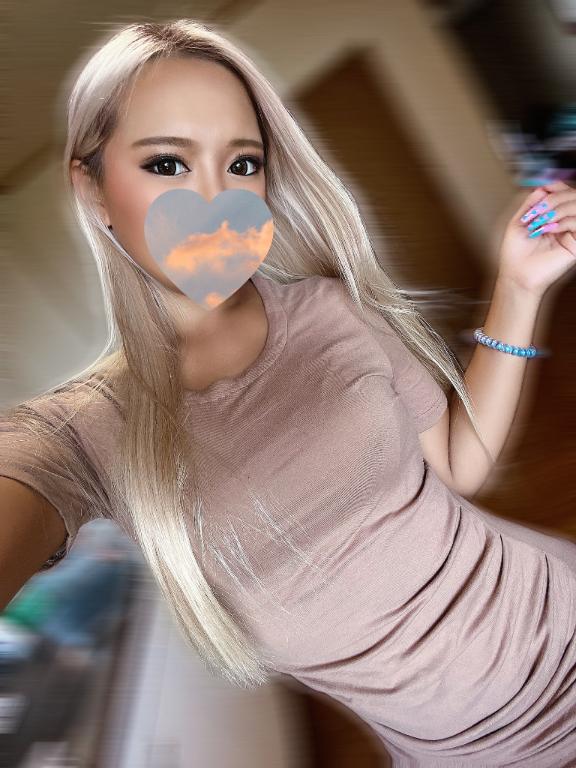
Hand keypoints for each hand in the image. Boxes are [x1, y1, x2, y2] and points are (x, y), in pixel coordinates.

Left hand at [497, 181, 575, 298]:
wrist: (516, 274)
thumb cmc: (516, 254)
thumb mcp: (520, 221)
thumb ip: (532, 201)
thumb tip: (544, 186)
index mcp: (554, 216)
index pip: (564, 192)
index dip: (555, 187)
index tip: (542, 191)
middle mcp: (565, 222)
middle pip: (573, 195)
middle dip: (553, 199)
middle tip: (537, 212)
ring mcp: (572, 233)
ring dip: (557, 209)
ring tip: (541, 223)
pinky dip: (563, 222)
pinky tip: (550, 230)